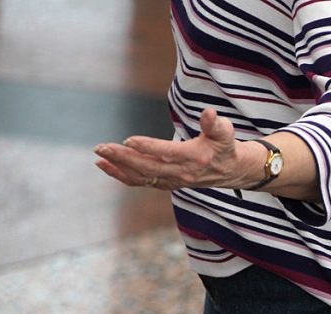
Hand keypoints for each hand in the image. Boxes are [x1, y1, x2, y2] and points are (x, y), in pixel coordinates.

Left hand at [93, 108, 248, 190]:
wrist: (231, 171)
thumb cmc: (225, 147)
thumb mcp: (225, 132)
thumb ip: (215, 124)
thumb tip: (209, 113)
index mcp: (195, 159)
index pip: (167, 154)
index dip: (148, 147)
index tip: (128, 139)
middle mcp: (182, 173)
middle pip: (149, 168)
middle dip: (124, 158)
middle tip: (102, 147)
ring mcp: (172, 181)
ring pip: (142, 177)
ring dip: (119, 167)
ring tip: (99, 156)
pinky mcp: (166, 183)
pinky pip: (141, 181)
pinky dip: (122, 175)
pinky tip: (105, 165)